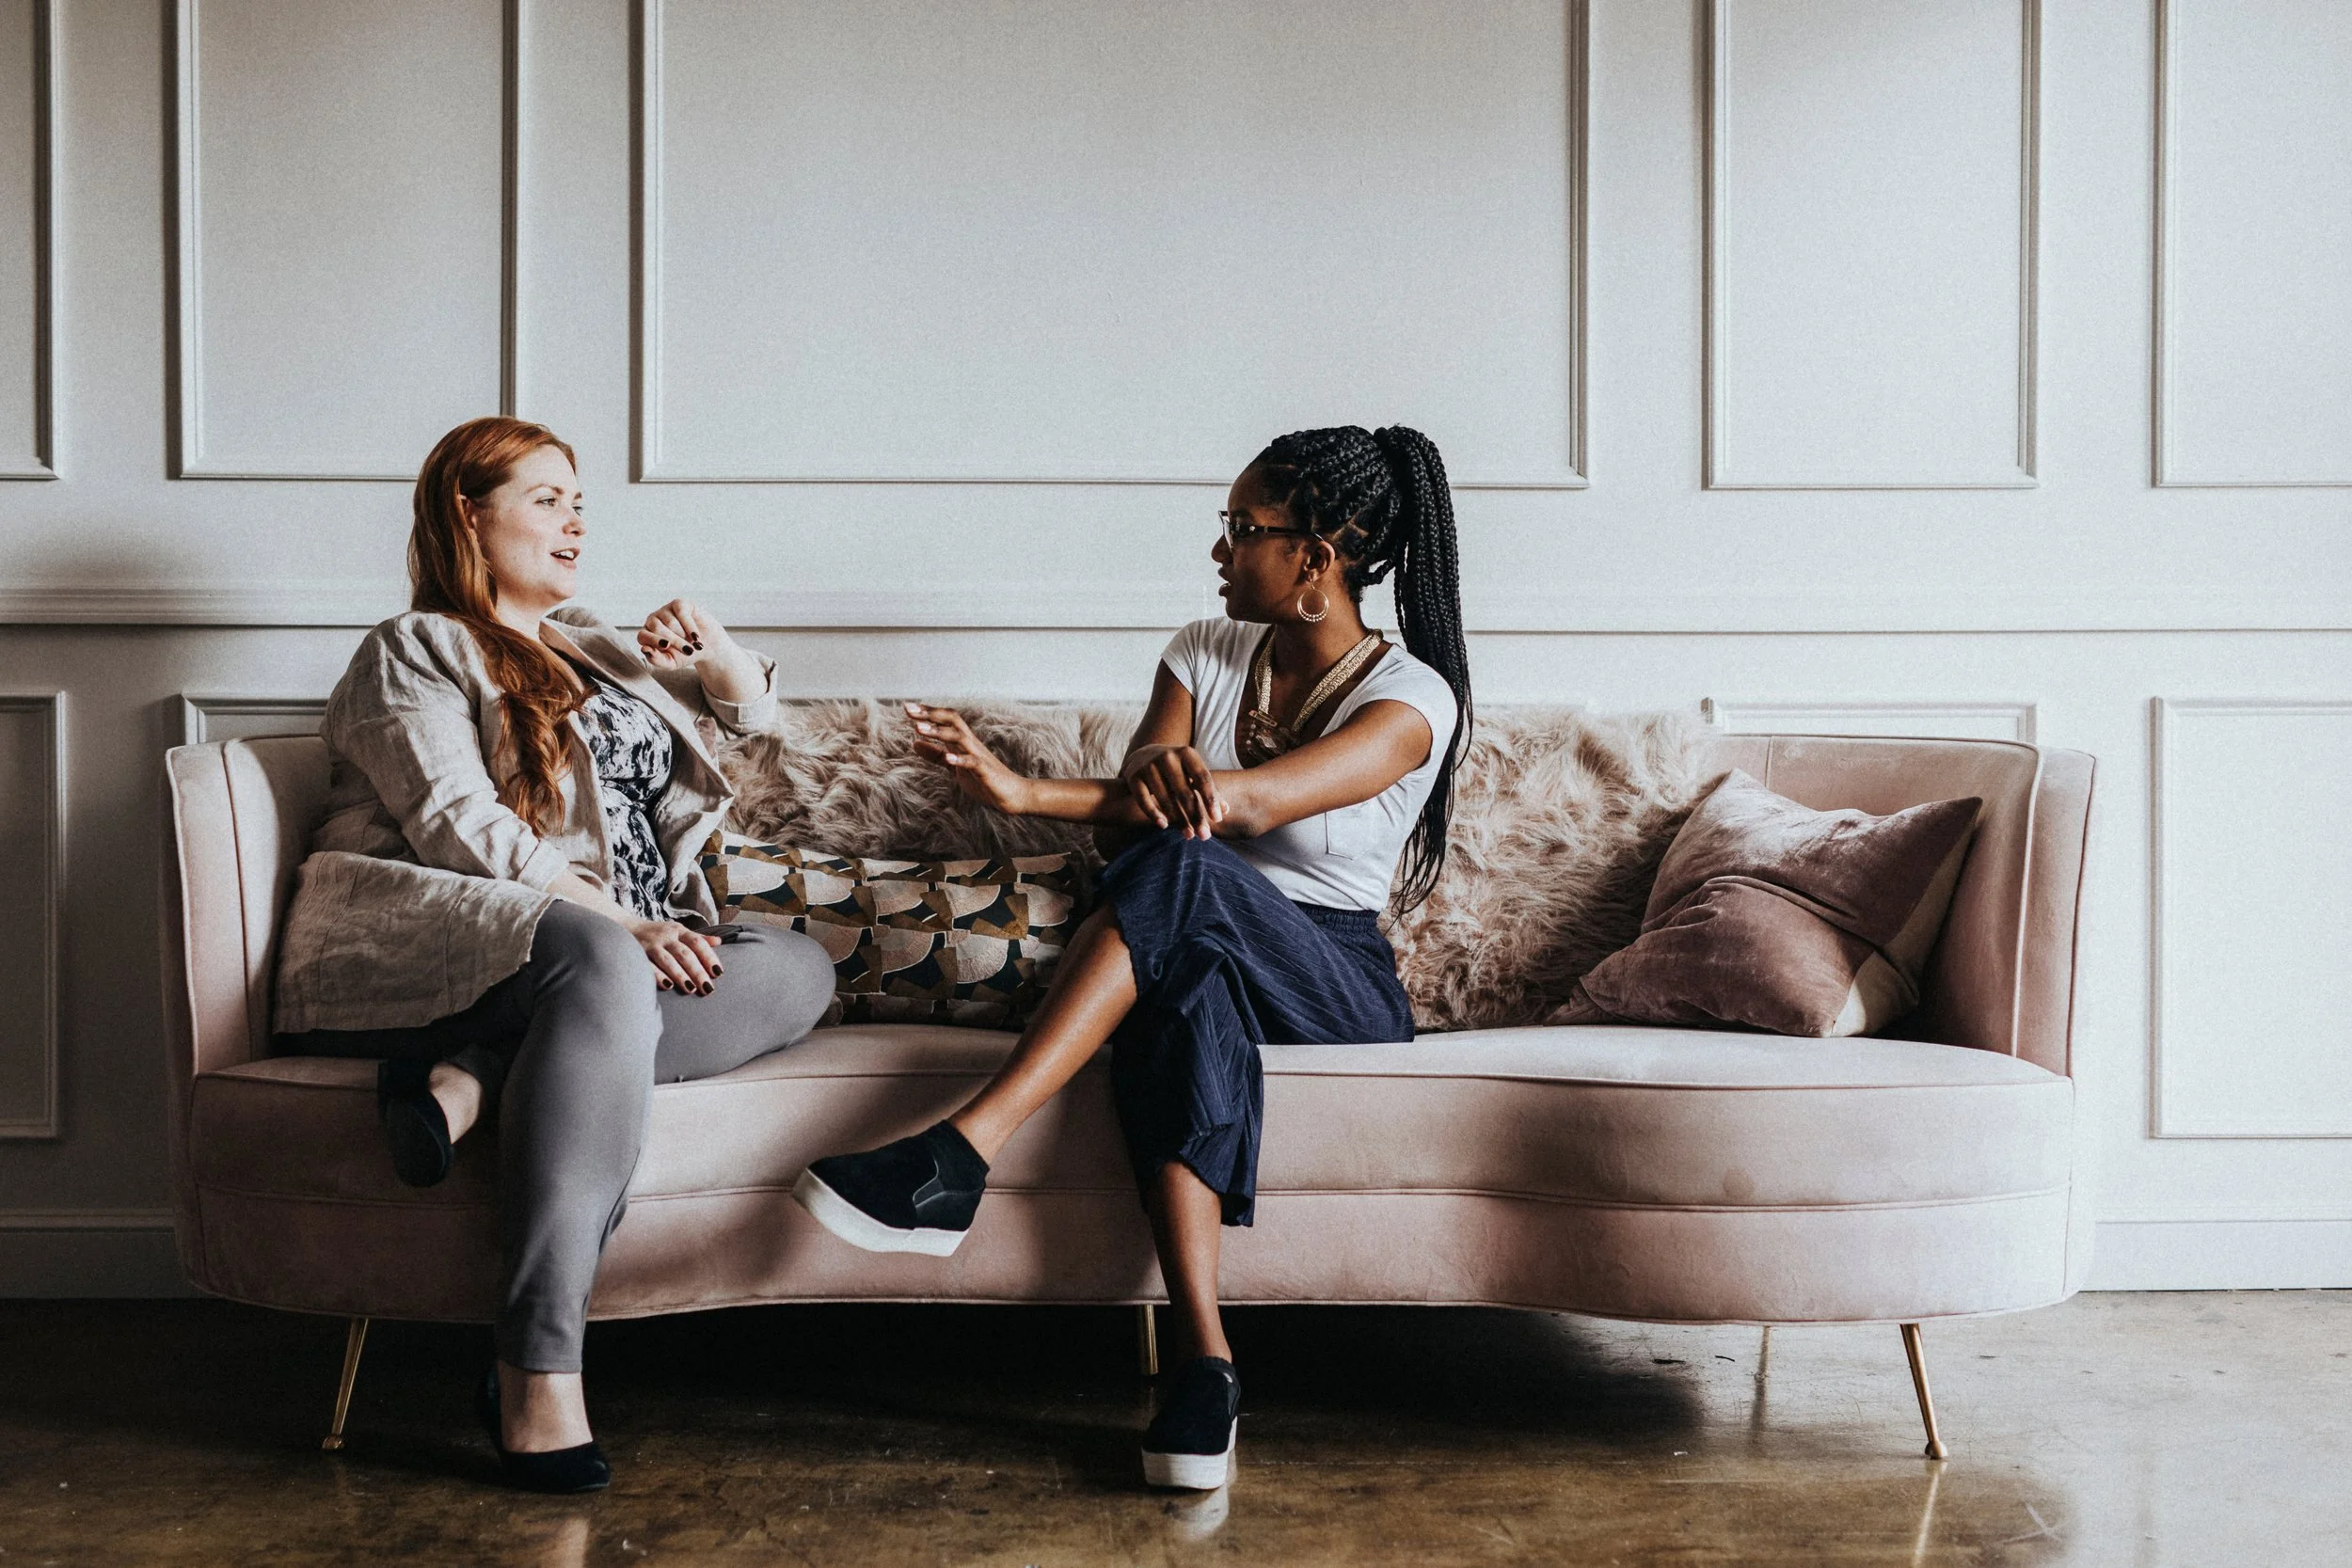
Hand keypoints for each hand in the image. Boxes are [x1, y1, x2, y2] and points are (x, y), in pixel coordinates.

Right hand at [629, 917, 723, 994]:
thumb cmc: (658, 933)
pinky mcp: (638, 953)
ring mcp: (651, 945)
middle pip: (685, 954)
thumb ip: (697, 938)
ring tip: (691, 988)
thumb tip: (719, 942)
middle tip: (707, 988)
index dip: (709, 957)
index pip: (697, 943)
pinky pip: (648, 965)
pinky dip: (658, 975)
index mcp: (679, 931)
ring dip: (680, 975)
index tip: (718, 973)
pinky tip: (668, 985)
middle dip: (697, 972)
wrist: (626, 927)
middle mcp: (666, 936)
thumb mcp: (678, 931)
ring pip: (668, 960)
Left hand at [636, 598, 734, 671]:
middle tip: (688, 651)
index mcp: (647, 635)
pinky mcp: (678, 604)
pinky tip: (696, 635)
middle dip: (675, 641)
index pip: (642, 636)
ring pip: (670, 622)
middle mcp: (653, 620)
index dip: (654, 641)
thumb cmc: (685, 653)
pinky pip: (681, 612)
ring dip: (684, 635)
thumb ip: (657, 660)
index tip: (667, 646)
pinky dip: (690, 626)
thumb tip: (644, 649)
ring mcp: (665, 610)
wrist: (707, 645)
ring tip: (694, 643)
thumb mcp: (671, 662)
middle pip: (657, 628)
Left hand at [904, 703, 1033, 814]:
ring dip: (939, 732)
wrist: (1013, 794)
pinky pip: (973, 763)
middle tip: (909, 710)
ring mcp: (979, 756)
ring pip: (959, 737)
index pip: (945, 720)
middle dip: (931, 714)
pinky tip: (948, 759)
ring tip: (919, 729)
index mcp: (963, 742)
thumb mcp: (954, 766)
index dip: (927, 713)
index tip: (908, 707)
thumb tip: (914, 743)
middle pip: (952, 721)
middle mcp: (971, 744)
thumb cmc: (984, 779)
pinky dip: (960, 759)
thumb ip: (936, 755)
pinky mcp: (986, 772)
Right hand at [1121, 744, 1223, 838]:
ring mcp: (1148, 765)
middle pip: (1185, 791)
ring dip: (1178, 819)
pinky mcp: (1133, 776)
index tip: (1217, 819)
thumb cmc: (1176, 770)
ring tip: (1189, 835)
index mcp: (1187, 753)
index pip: (1202, 778)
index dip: (1210, 799)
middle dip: (1196, 815)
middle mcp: (1167, 756)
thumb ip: (1208, 790)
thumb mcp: (1192, 773)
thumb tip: (1224, 811)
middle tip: (1205, 836)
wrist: (1142, 756)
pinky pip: (1144, 799)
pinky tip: (1164, 825)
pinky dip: (1154, 814)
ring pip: (1165, 798)